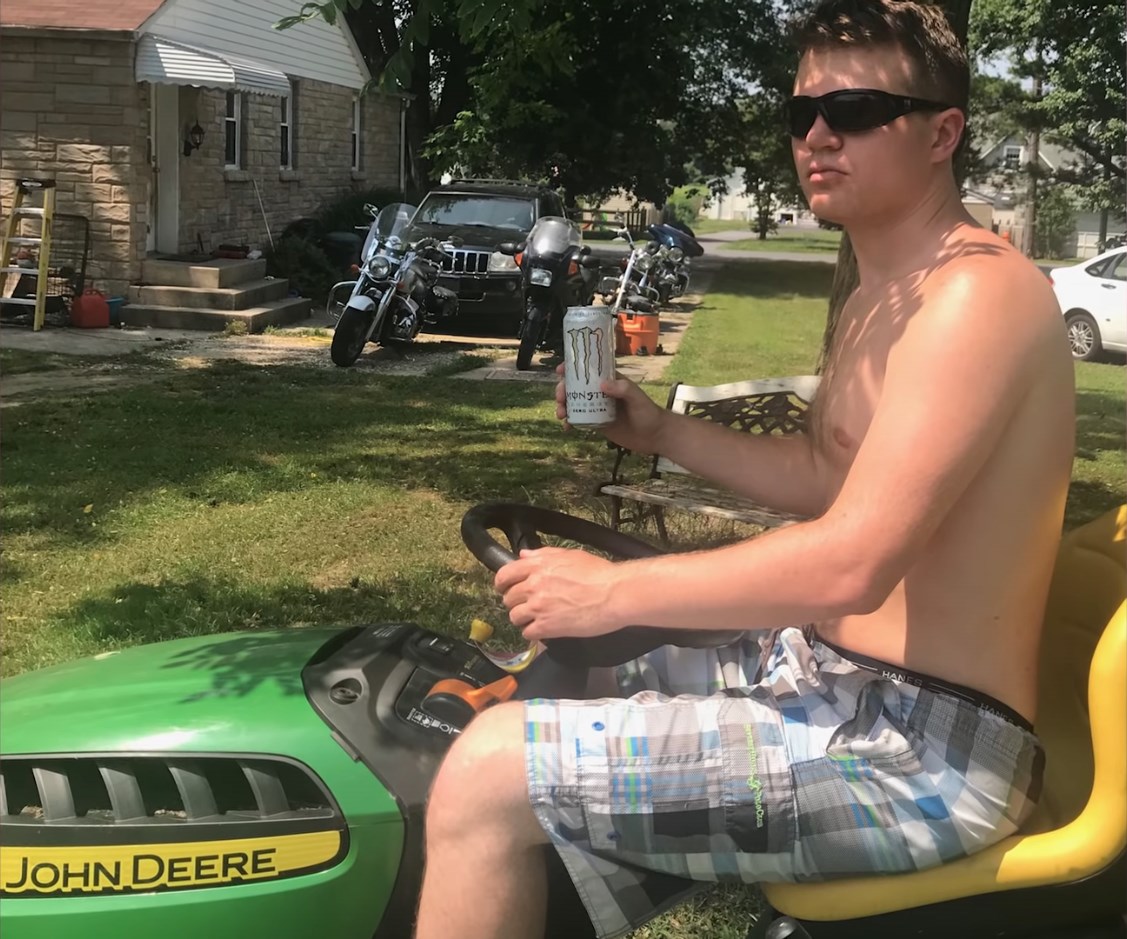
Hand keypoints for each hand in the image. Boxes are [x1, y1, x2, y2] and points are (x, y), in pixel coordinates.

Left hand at [493, 546, 622, 640]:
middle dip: (516, 602)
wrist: (614, 593)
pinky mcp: (547, 627)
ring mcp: (538, 607)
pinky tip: (543, 630)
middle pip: (508, 598)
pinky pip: (527, 633)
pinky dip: (533, 633)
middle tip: (527, 605)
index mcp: (538, 566)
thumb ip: (543, 554)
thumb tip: (523, 555)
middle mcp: (533, 585)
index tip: (504, 588)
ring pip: (515, 617)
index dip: (502, 583)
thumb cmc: (598, 573)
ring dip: (523, 618)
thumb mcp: (570, 555)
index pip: (505, 574)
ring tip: (535, 619)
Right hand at [554, 364, 667, 453]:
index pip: (588, 370)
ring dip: (563, 406)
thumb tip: (602, 384)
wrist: (654, 436)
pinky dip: (570, 422)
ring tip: (561, 414)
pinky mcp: (597, 423)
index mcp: (610, 381)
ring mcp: (597, 408)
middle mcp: (601, 393)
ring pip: (574, 403)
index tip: (560, 370)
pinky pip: (579, 420)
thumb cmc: (649, 413)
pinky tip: (567, 427)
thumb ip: (623, 389)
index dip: (572, 368)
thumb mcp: (637, 398)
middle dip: (563, 390)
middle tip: (560, 398)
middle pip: (576, 387)